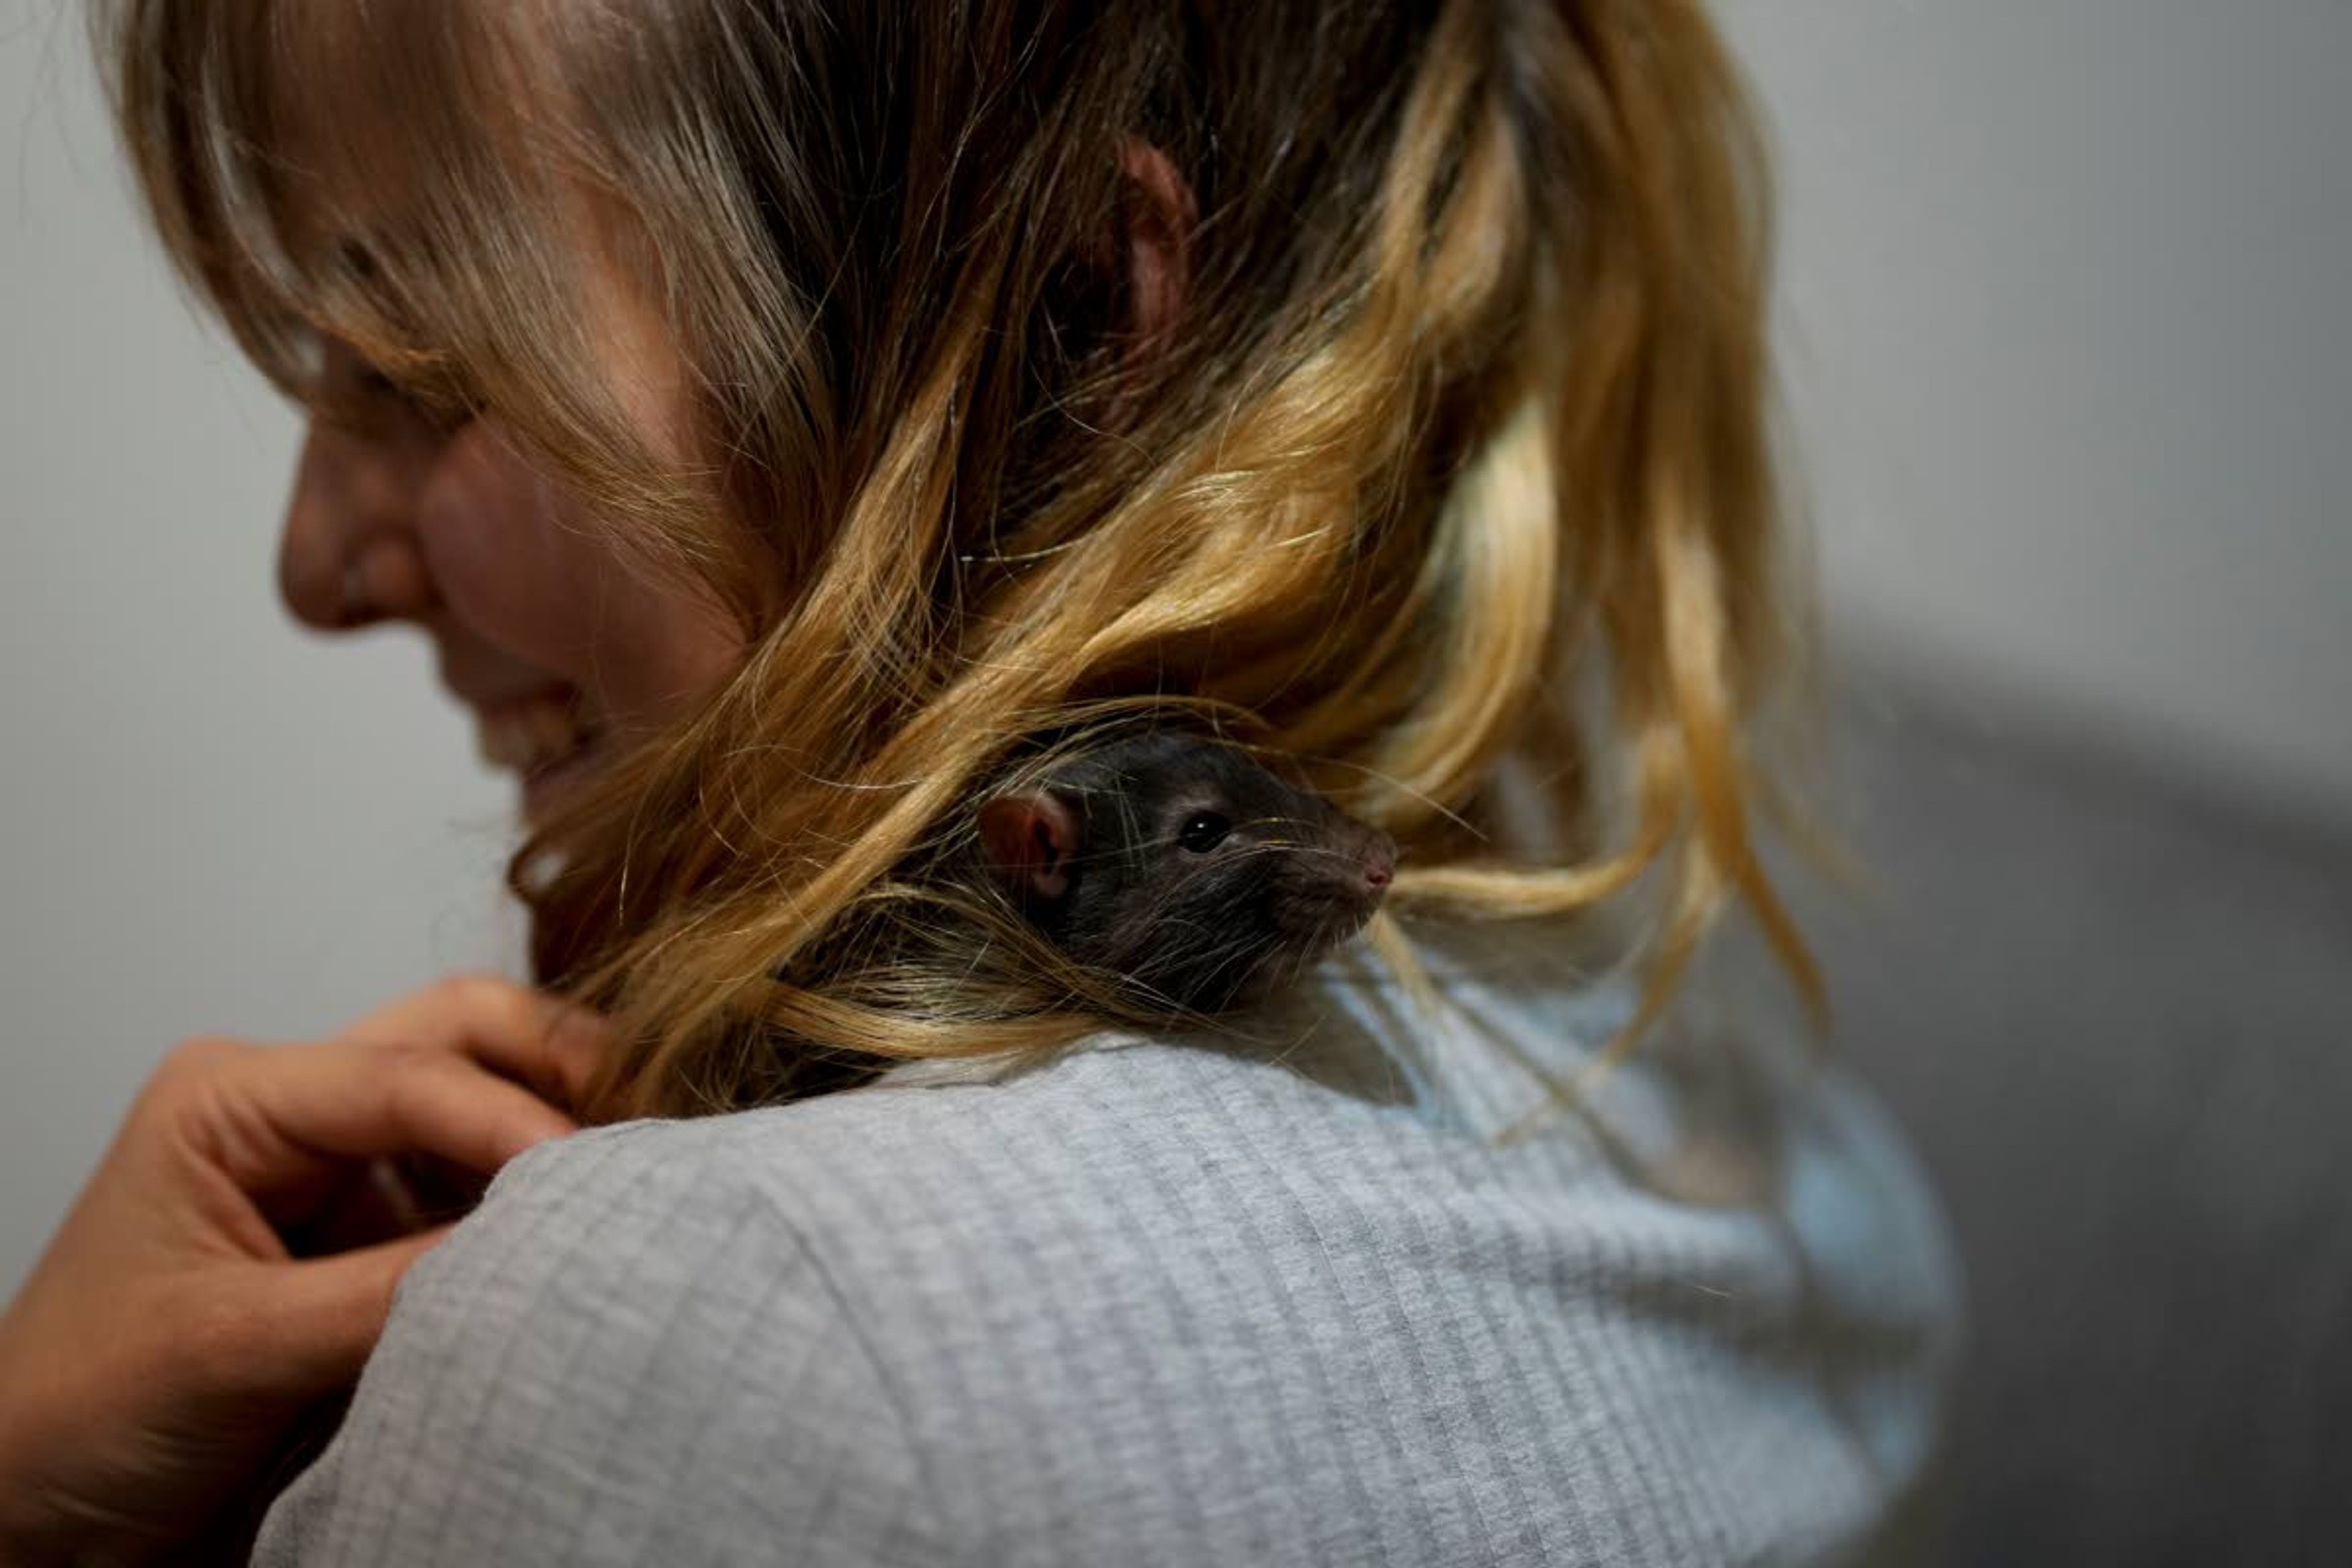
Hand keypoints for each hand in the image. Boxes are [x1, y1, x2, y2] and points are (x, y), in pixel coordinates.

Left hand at [0, 975, 607, 1564]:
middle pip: (459, 1033)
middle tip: (647, 1125)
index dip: (511, 1122)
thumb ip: (386, 1294)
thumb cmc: (70, 1419)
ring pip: (481, 1096)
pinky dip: (531, 1205)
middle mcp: (292, 1110)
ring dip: (555, 1130)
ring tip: (627, 1182)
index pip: (409, 1075)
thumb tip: (538, 1252)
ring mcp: (335, 1170)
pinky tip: (576, 1236)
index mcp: (232, 1098)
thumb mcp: (229, 1348)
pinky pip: (473, 1192)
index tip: (591, 1181)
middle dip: (558, 1065)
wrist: (27, 1517)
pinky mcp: (368, 1236)